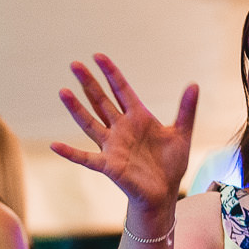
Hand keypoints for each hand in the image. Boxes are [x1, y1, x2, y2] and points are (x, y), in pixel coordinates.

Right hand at [50, 55, 198, 216]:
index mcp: (138, 117)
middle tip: (75, 64)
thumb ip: (186, 109)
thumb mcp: (181, 133)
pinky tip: (55, 146)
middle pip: (101, 101)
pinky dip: (70, 153)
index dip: (110, 73)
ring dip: (76, 109)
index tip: (98, 56)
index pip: (121, 89)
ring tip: (63, 92)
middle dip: (88, 83)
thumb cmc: (170, 164)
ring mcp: (112, 146)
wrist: (164, 193)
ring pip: (90, 123)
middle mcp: (121, 129)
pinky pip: (85, 158)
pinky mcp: (108, 165)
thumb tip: (194, 84)